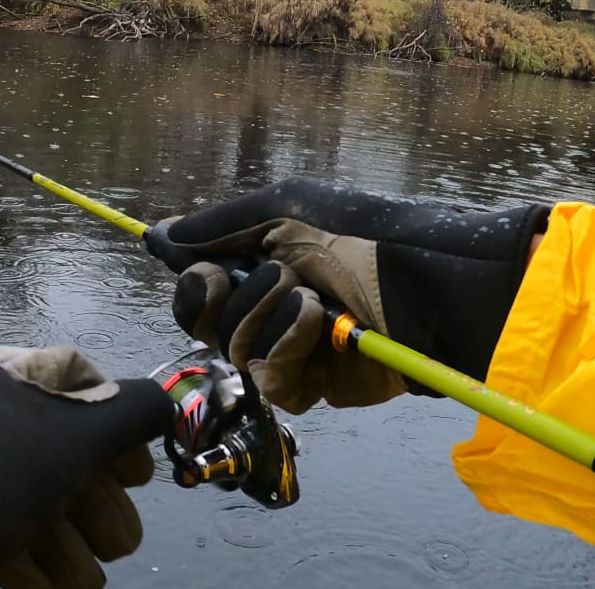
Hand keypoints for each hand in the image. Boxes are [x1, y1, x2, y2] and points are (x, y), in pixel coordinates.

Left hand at [0, 344, 175, 588]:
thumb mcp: (66, 439)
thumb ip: (127, 415)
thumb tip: (164, 403)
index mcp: (1, 373)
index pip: (78, 380)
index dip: (117, 425)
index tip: (138, 473)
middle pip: (62, 450)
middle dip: (99, 504)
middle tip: (119, 543)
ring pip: (35, 500)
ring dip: (71, 545)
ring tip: (86, 581)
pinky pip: (0, 532)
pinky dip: (32, 563)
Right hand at [159, 177, 549, 412]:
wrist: (434, 285)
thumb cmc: (367, 236)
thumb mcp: (290, 210)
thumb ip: (221, 226)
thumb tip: (161, 233)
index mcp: (260, 263)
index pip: (198, 289)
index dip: (194, 288)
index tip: (208, 274)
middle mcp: (268, 309)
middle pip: (207, 326)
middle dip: (235, 301)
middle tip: (274, 278)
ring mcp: (292, 350)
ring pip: (237, 352)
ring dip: (272, 318)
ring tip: (315, 299)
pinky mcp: (316, 384)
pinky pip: (273, 381)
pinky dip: (291, 348)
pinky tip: (322, 327)